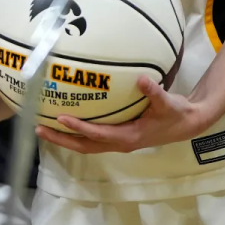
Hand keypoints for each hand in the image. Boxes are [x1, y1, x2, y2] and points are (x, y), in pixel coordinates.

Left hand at [37, 76, 218, 153]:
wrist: (184, 124)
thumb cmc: (175, 114)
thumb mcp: (168, 103)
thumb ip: (154, 92)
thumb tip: (141, 79)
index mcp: (128, 137)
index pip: (98, 134)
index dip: (79, 127)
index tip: (61, 118)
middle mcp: (119, 143)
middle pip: (84, 146)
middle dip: (61, 139)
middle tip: (39, 128)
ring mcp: (117, 142)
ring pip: (85, 145)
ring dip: (64, 139)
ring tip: (43, 127)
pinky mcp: (117, 138)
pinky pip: (91, 139)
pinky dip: (75, 134)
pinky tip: (64, 122)